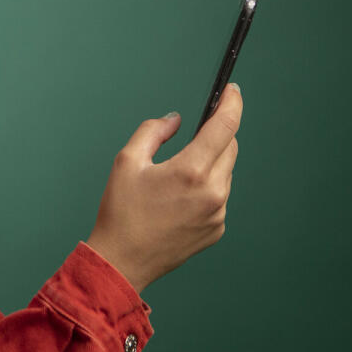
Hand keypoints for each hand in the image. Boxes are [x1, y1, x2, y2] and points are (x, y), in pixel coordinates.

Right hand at [85, 83, 241, 294]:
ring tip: (176, 175)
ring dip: (210, 163)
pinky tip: (178, 198)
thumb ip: (154, 130)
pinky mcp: (217, 229)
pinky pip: (220, 196)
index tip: (231, 91)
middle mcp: (213, 192)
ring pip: (225, 172)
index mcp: (191, 171)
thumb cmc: (120, 211)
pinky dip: (206, 187)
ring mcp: (219, 213)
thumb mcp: (127, 161)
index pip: (225, 126)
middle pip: (230, 147)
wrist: (123, 261)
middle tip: (193, 133)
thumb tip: (176, 119)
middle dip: (216, 134)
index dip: (231, 103)